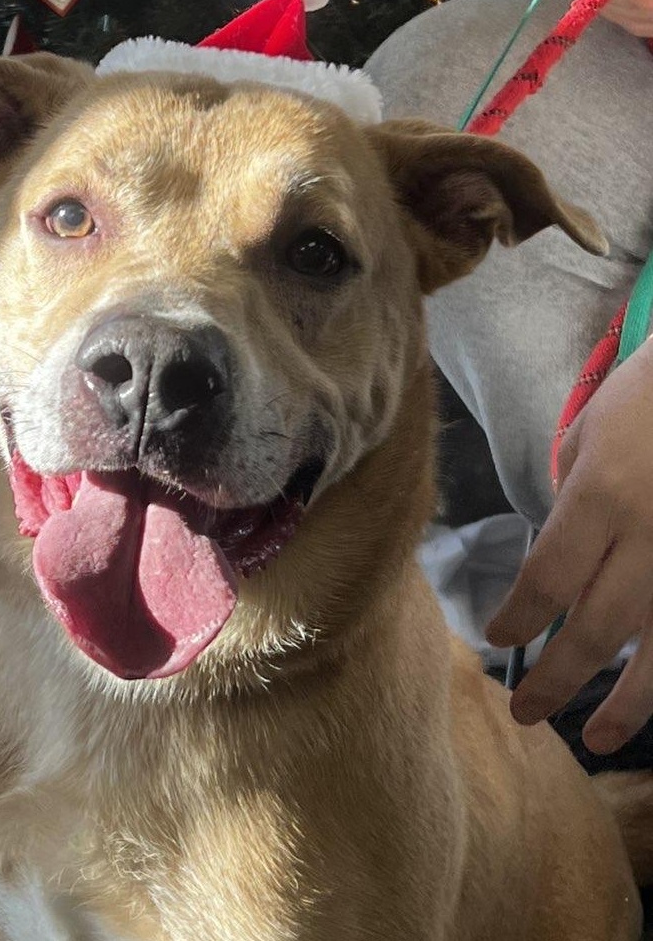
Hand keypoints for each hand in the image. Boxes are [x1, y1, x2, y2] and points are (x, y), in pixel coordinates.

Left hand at [485, 336, 652, 753]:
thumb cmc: (651, 396)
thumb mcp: (590, 433)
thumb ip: (572, 499)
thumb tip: (558, 556)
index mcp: (601, 498)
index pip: (546, 579)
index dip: (518, 619)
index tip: (497, 641)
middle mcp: (650, 539)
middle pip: (595, 628)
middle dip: (557, 678)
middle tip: (524, 714)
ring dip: (629, 702)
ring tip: (599, 738)